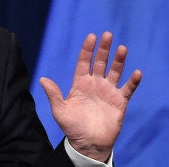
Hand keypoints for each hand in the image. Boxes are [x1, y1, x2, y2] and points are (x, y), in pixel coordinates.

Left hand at [39, 32, 141, 161]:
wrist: (88, 143)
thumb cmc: (72, 127)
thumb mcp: (60, 110)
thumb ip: (53, 94)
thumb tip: (42, 79)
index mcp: (80, 83)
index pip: (84, 62)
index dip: (87, 50)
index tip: (91, 36)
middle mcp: (95, 84)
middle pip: (100, 62)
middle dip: (104, 49)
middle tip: (107, 35)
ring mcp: (108, 92)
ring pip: (115, 72)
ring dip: (119, 61)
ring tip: (122, 48)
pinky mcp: (119, 102)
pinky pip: (128, 89)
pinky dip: (133, 81)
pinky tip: (136, 73)